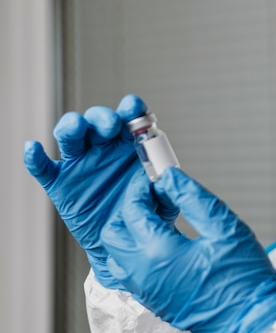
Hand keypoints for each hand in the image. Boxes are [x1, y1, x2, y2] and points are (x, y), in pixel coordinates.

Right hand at [23, 94, 177, 288]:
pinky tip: (33, 148)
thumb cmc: (146, 213)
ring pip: (70, 136)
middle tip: (110, 125)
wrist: (125, 243)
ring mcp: (81, 163)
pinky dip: (34, 157)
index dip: (130, 108)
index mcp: (131, 145)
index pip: (130, 118)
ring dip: (71, 126)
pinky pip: (43, 168)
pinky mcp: (61, 182)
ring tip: (76, 127)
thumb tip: (166, 178)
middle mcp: (104, 148)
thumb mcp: (164, 202)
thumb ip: (166, 188)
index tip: (133, 107)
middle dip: (102, 117)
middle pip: (98, 121)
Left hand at [102, 168, 275, 332]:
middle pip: (114, 232)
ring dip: (131, 232)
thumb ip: (194, 198)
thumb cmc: (243, 280)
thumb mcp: (224, 227)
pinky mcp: (152, 299)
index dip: (143, 188)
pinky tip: (164, 242)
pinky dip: (137, 252)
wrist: (250, 318)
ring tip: (160, 219)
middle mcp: (143, 274)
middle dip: (131, 209)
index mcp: (158, 253)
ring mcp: (145, 290)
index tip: (158, 179)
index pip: (133, 210)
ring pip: (117, 255)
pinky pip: (129, 272)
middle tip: (156, 197)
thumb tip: (172, 179)